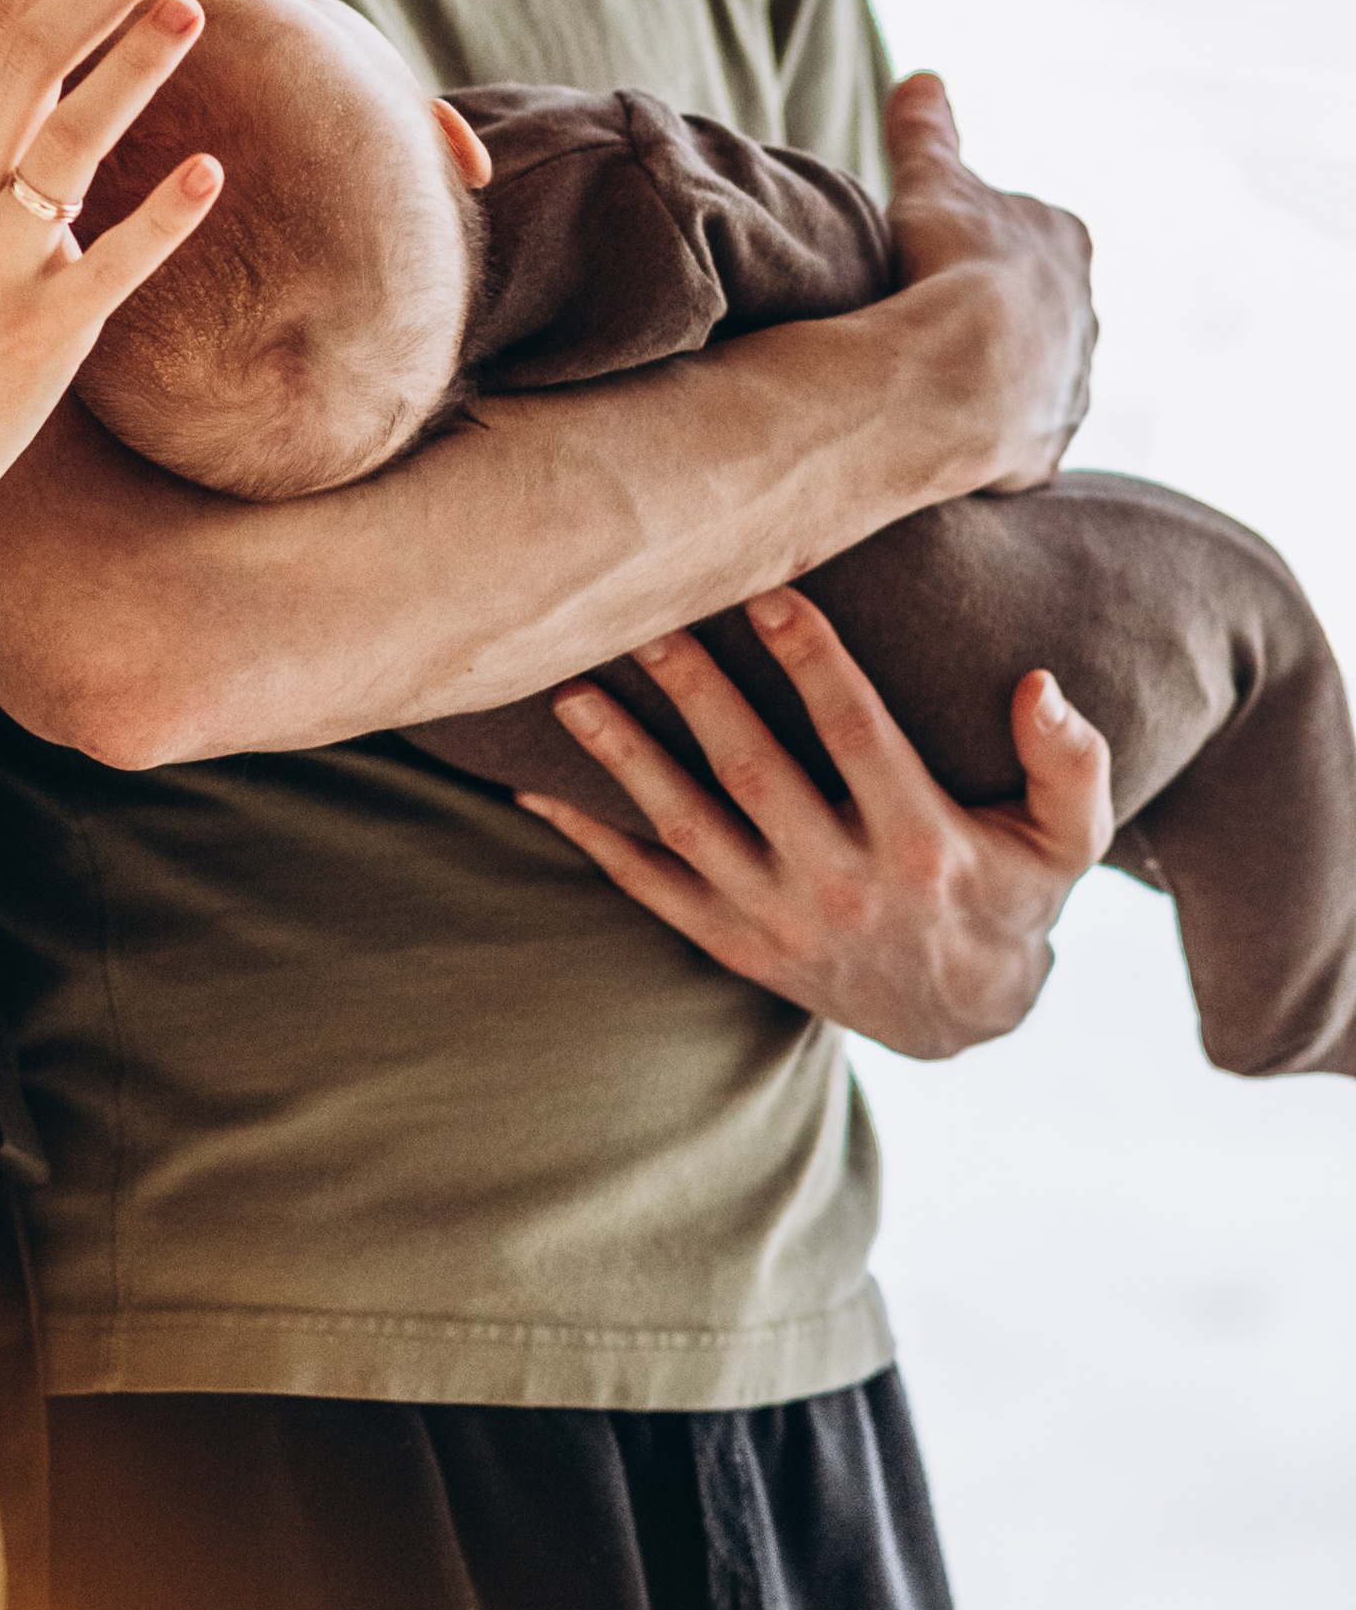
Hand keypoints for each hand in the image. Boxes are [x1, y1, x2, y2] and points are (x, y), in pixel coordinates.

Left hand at [517, 585, 1113, 1058]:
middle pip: (755, 772)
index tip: (768, 591)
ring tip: (572, 692)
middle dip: (697, 692)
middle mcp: (842, 886)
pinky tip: (538, 789)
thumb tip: (1041, 684)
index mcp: (922, 845)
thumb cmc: (1011, 894)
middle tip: (646, 619)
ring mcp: (779, 921)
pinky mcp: (734, 945)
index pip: (858, 735)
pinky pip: (650, 888)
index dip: (814, 662)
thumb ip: (1070, 762)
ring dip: (626, 758)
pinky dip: (593, 840)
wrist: (960, 1017)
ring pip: (689, 827)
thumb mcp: (1068, 841)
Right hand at [883, 73, 1093, 491]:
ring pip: (1035, 373)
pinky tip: (946, 427)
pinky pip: (1016, 435)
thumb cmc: (946, 265)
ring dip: (994, 372)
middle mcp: (1086, 315)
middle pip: (1040, 304)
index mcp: (1068, 242)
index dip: (981, 238)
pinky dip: (987, 431)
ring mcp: (1070, 386)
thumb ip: (928, 132)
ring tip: (932, 374)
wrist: (956, 372)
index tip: (938, 250)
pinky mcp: (1045, 447)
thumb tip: (921, 79)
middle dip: (997, 308)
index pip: (1029, 231)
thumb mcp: (931, 181)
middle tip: (930, 313)